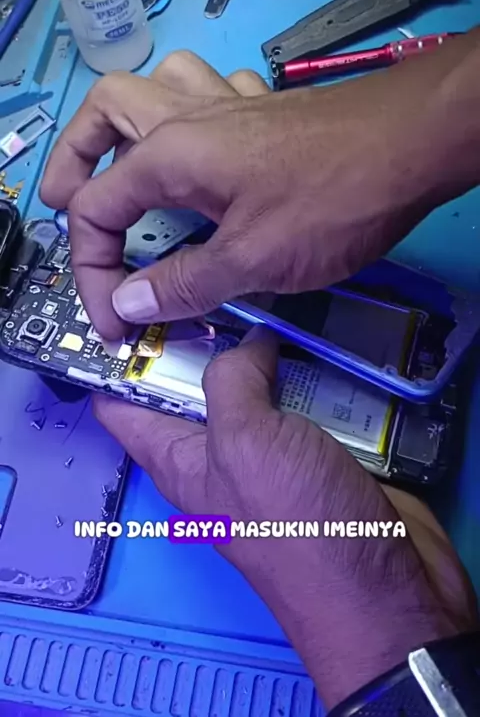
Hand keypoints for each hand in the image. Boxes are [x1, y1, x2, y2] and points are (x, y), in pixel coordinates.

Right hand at [41, 33, 479, 340]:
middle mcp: (189, 119)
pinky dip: (191, 119)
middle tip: (67, 203)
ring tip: (124, 167)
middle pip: (105, 111)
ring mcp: (230, 107)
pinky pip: (212, 96)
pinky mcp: (266, 110)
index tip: (118, 322)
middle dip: (75, 158)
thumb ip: (185, 282)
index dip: (94, 272)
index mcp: (170, 155)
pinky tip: (206, 152)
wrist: (413, 145)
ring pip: (155, 87)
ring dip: (127, 124)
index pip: (95, 208)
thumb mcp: (252, 260)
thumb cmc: (332, 200)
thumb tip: (129, 302)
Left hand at [94, 327, 477, 709]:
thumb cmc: (298, 523)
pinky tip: (326, 328)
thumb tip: (247, 342)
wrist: (385, 590)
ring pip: (260, 382)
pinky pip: (313, 394)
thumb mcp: (244, 444)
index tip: (131, 299)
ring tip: (278, 290)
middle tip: (222, 275)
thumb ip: (230, 381)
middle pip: (196, 382)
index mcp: (179, 458)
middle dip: (204, 331)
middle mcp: (221, 452)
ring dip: (269, 344)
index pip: (121, 403)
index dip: (116, 354)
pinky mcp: (324, 447)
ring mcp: (276, 449)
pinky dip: (318, 365)